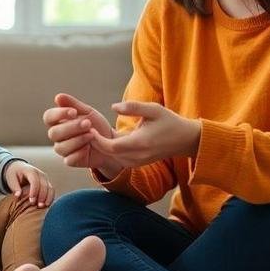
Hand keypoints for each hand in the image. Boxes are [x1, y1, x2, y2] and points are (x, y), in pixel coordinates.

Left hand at [3, 161, 53, 207]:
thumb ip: (14, 187)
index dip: (34, 191)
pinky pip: (51, 191)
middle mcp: (40, 174)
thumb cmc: (14, 174)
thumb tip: (18, 195)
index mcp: (31, 171)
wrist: (19, 168)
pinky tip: (46, 205)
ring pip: (50, 188)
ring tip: (43, 207)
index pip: (35, 181)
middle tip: (38, 206)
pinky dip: (50, 198)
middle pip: (44, 185)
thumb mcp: (11, 178)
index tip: (31, 201)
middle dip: (42, 196)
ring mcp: (45, 178)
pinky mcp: (47, 183)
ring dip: (48, 198)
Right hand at [43, 93, 122, 174]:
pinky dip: (79, 153)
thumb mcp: (88, 112)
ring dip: (77, 140)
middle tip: (88, 123)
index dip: (58, 114)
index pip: (48, 117)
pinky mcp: (71, 161)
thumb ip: (73, 104)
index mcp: (58, 122)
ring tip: (92, 134)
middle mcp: (58, 136)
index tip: (74, 112)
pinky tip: (89, 147)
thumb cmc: (96, 126)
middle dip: (71, 127)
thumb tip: (58, 96)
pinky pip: (69, 160)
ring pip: (60, 147)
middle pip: (53, 133)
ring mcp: (63, 149)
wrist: (111, 143)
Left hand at [87, 101, 201, 168]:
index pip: (110, 146)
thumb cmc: (169, 122)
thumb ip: (132, 107)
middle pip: (108, 153)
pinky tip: (104, 138)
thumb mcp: (153, 109)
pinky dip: (109, 150)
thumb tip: (113, 107)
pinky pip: (118, 158)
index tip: (89, 127)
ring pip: (112, 157)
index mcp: (139, 143)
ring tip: (91, 132)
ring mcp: (137, 162)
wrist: (184, 140)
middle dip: (95, 142)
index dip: (96, 139)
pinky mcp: (138, 163)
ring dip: (101, 147)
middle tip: (85, 129)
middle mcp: (137, 156)